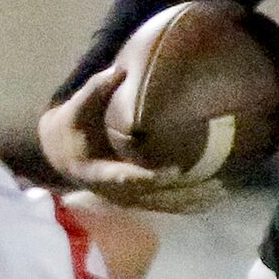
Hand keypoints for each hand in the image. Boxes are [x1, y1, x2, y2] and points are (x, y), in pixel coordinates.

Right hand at [38, 66, 222, 214]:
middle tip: (212, 184)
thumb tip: (118, 71)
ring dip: (191, 201)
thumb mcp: (76, 109)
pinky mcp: (136, 201)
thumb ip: (96, 91)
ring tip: (220, 192)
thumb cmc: (71, 128)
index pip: (125, 177)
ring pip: (162, 205)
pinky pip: (164, 206)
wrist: (59, 155)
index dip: (148, 177)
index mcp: (97, 171)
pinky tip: (210, 200)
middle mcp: (114, 192)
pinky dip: (187, 205)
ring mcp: (126, 199)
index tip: (172, 172)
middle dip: (184, 192)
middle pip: (153, 197)